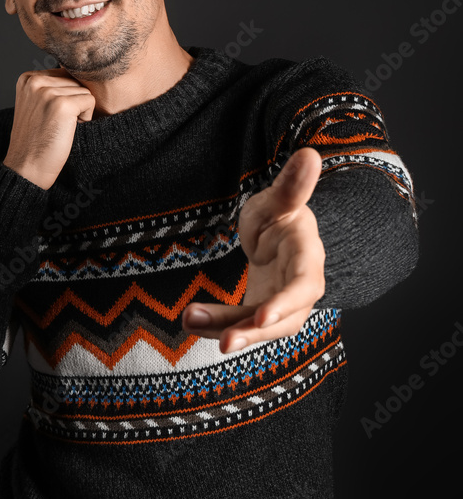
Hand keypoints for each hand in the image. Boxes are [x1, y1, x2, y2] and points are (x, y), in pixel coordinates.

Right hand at [2, 67, 95, 189]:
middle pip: (75, 81)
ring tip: (60, 127)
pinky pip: (90, 101)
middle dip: (73, 103)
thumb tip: (78, 72)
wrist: (26, 168)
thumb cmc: (35, 141)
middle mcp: (35, 81)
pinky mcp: (62, 105)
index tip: (49, 117)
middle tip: (56, 125)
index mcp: (27, 78)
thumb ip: (49, 87)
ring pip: (84, 90)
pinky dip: (86, 118)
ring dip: (79, 111)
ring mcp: (48, 92)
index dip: (65, 97)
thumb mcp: (35, 105)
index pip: (64, 74)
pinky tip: (68, 131)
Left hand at [182, 148, 325, 352]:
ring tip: (190, 321)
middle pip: (284, 320)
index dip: (286, 303)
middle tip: (225, 343)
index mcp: (307, 257)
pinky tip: (190, 320)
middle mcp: (298, 288)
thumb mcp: (279, 200)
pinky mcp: (258, 314)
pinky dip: (216, 325)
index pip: (304, 286)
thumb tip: (309, 154)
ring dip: (227, 330)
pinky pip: (239, 324)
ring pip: (258, 327)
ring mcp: (279, 305)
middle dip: (255, 332)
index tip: (262, 316)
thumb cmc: (280, 215)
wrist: (276, 235)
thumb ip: (292, 186)